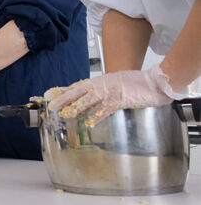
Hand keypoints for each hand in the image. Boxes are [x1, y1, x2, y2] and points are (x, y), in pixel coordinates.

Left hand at [46, 65, 178, 126]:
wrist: (155, 82)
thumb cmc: (135, 84)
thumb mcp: (112, 85)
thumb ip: (99, 92)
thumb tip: (85, 99)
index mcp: (98, 82)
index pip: (76, 86)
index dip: (62, 91)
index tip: (48, 96)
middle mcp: (101, 84)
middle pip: (77, 91)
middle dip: (63, 98)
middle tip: (51, 106)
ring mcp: (110, 91)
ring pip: (89, 99)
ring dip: (75, 106)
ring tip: (65, 113)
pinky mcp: (121, 99)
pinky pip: (106, 108)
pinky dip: (97, 115)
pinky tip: (90, 122)